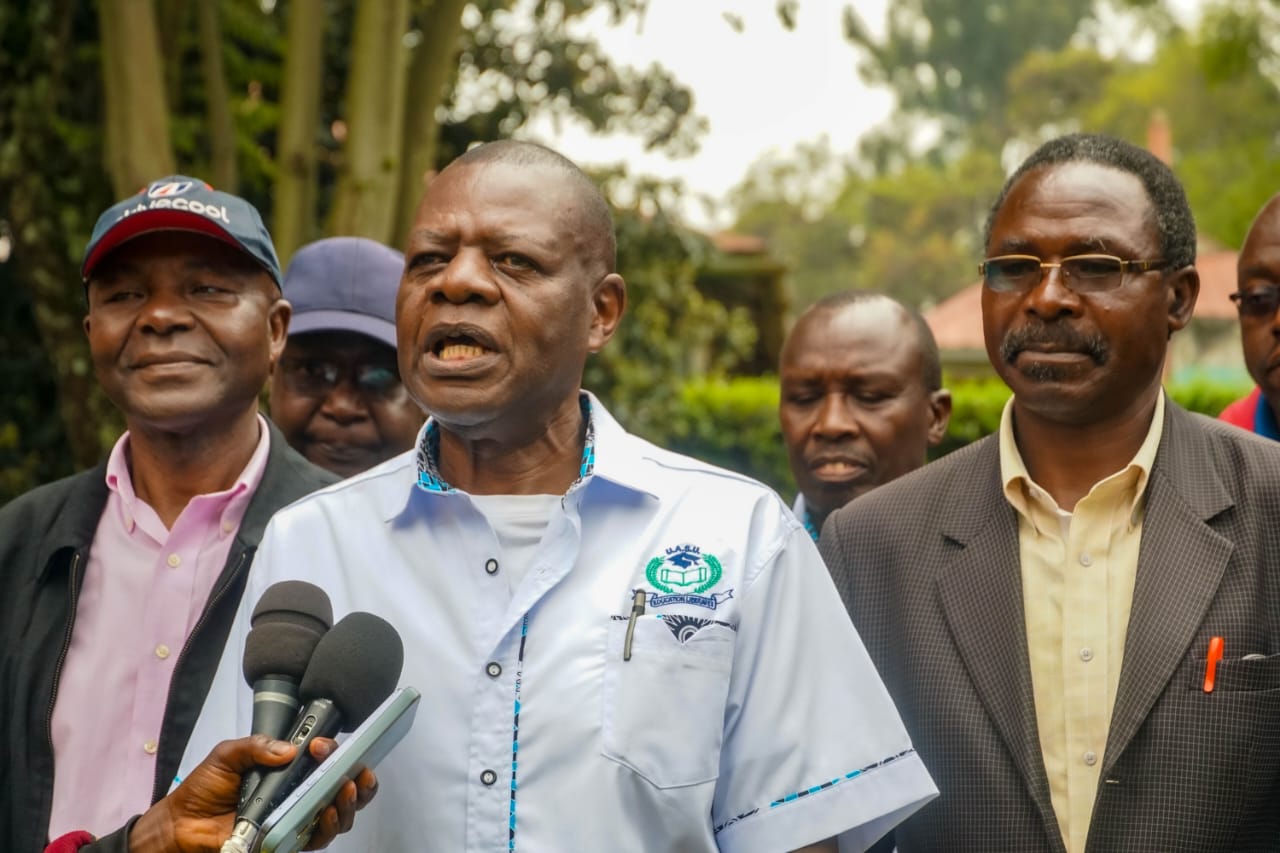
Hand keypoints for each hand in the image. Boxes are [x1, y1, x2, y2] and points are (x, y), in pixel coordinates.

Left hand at [127, 735, 375, 852]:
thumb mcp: (228, 755)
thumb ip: (257, 746)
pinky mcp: (287, 843)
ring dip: (348, 803)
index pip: (324, 760)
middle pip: (343, 788)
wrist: (180, 825)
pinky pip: (316, 839)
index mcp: (289, 771)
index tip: (321, 747)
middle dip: (360, 779)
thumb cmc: (204, 789)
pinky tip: (327, 814)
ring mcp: (295, 820)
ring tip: (344, 791)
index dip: (333, 752)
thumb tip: (290, 750)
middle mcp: (298, 794)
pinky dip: (327, 827)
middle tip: (358, 772)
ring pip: (338, 814)